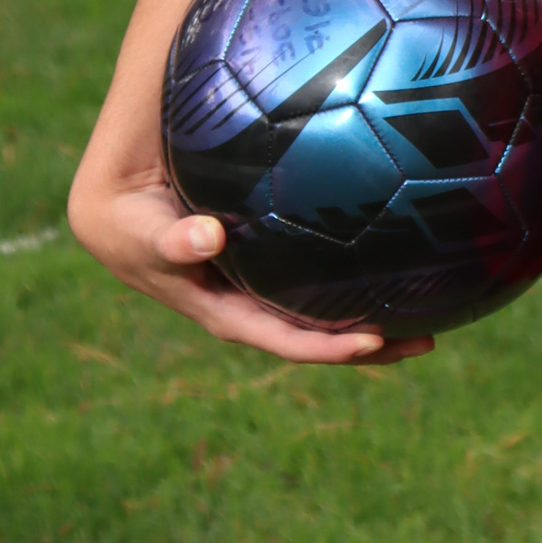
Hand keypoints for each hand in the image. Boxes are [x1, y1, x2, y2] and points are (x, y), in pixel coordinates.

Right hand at [68, 156, 431, 365]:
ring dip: (364, 312)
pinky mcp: (264, 257)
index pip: (276, 336)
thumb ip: (166, 239)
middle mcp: (242, 302)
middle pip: (307, 332)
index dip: (321, 345)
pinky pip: (312, 272)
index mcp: (216, 308)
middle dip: (361, 344)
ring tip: (425, 309)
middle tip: (423, 340)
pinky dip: (348, 275)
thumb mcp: (136, 228)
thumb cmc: (125, 211)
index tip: (370, 344)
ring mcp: (254, 282)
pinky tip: (394, 256)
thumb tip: (207, 240)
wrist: (115, 197)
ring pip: (317, 305)